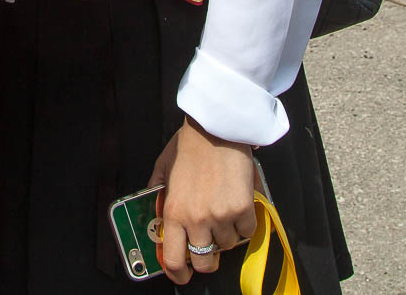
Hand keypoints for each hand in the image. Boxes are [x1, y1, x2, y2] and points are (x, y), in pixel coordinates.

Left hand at [148, 121, 257, 284]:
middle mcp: (196, 219)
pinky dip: (245, 224)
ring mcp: (221, 216)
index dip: (179, 274)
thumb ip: (159, 195)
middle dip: (207, 260)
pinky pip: (247, 232)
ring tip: (223, 212)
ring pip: (228, 246)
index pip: (173, 260)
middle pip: (205, 262)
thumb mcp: (162, 170)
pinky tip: (238, 206)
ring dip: (226, 235)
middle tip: (209, 248)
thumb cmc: (189, 146)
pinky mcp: (243, 208)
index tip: (183, 276)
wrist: (215, 128)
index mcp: (174, 213)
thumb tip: (157, 215)